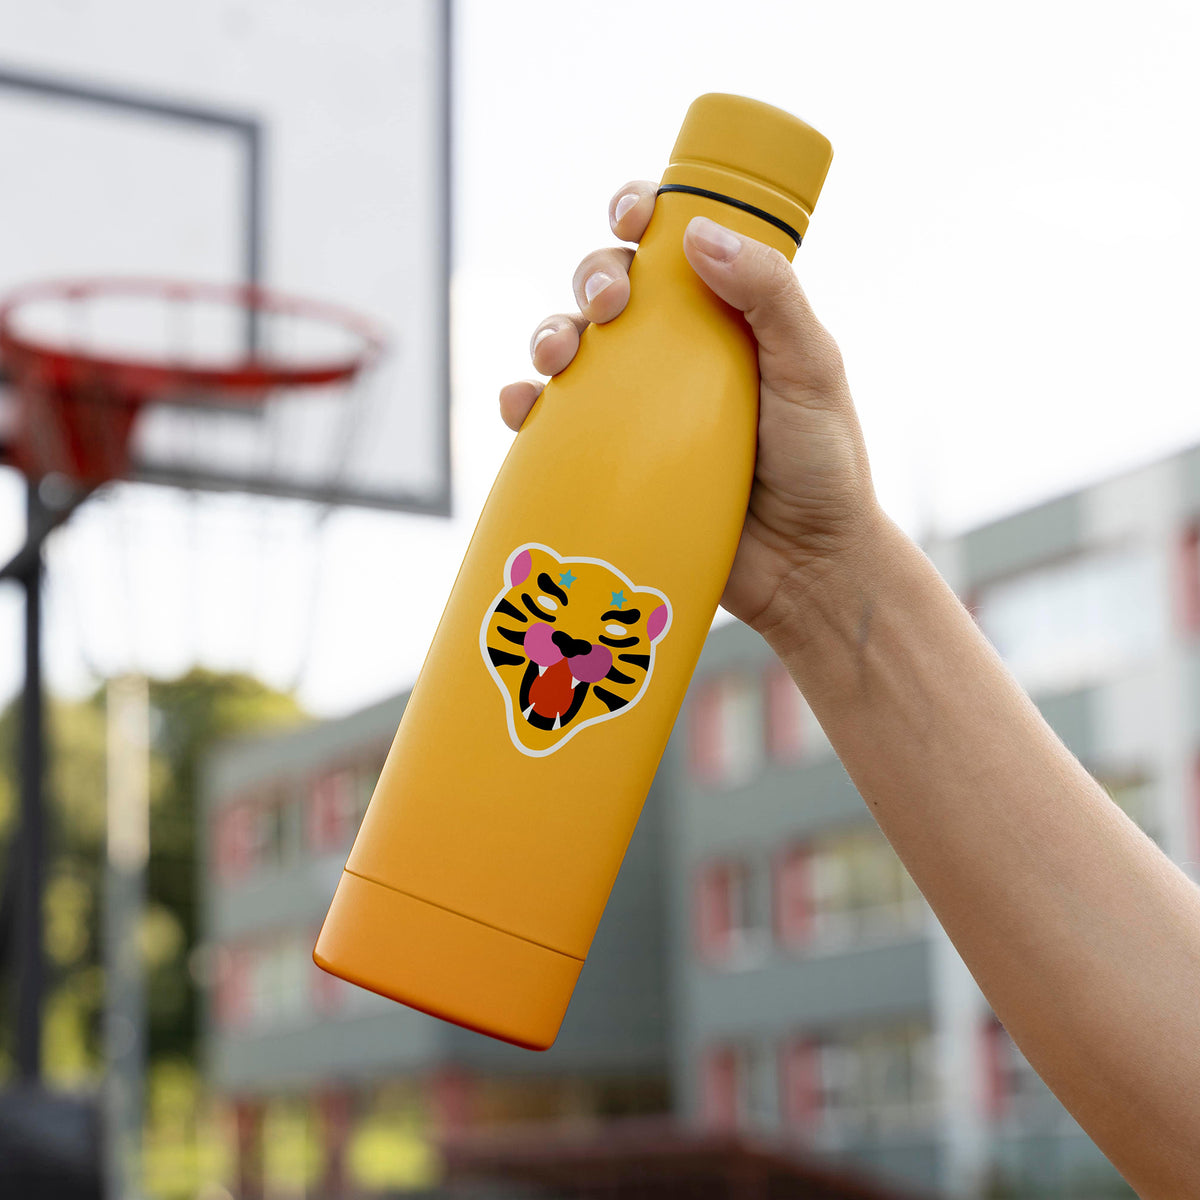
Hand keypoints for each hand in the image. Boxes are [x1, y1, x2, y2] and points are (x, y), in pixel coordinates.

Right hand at [499, 181, 883, 640]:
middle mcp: (671, 352)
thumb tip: (698, 233)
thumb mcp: (811, 367)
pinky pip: (548, 424)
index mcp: (721, 315)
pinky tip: (521, 408)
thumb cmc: (822, 463)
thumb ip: (771, 294)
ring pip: (569, 347)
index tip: (632, 218)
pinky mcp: (608, 460)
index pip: (670, 244)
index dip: (639, 213)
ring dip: (547, 334)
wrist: (804, 566)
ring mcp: (635, 407)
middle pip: (608, 288)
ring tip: (558, 357)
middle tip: (608, 305)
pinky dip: (522, 405)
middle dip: (591, 277)